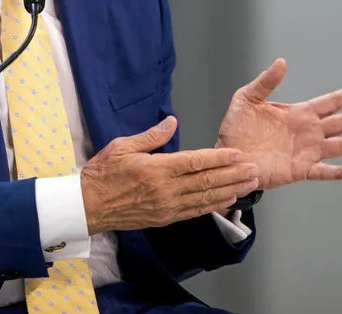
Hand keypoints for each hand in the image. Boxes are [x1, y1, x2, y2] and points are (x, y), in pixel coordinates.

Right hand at [81, 116, 259, 234]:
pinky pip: (194, 212)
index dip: (220, 158)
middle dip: (233, 175)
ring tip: (249, 186)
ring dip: (230, 192)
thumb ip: (151, 136)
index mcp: (157, 169)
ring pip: (204, 199)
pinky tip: (227, 201)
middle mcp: (166, 190)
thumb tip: (172, 122)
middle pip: (206, 182)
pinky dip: (213, 206)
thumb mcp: (122, 146)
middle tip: (254, 170)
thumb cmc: (102, 173)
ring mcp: (166, 207)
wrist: (87, 205)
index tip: (238, 154)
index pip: (196, 162)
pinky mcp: (164, 218)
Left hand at [216, 59, 341, 189]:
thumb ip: (266, 82)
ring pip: (341, 146)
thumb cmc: (236, 127)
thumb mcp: (247, 98)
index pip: (332, 102)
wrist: (227, 154)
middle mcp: (309, 132)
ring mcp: (307, 152)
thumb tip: (281, 62)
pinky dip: (335, 172)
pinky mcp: (299, 170)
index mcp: (300, 114)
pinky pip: (321, 171)